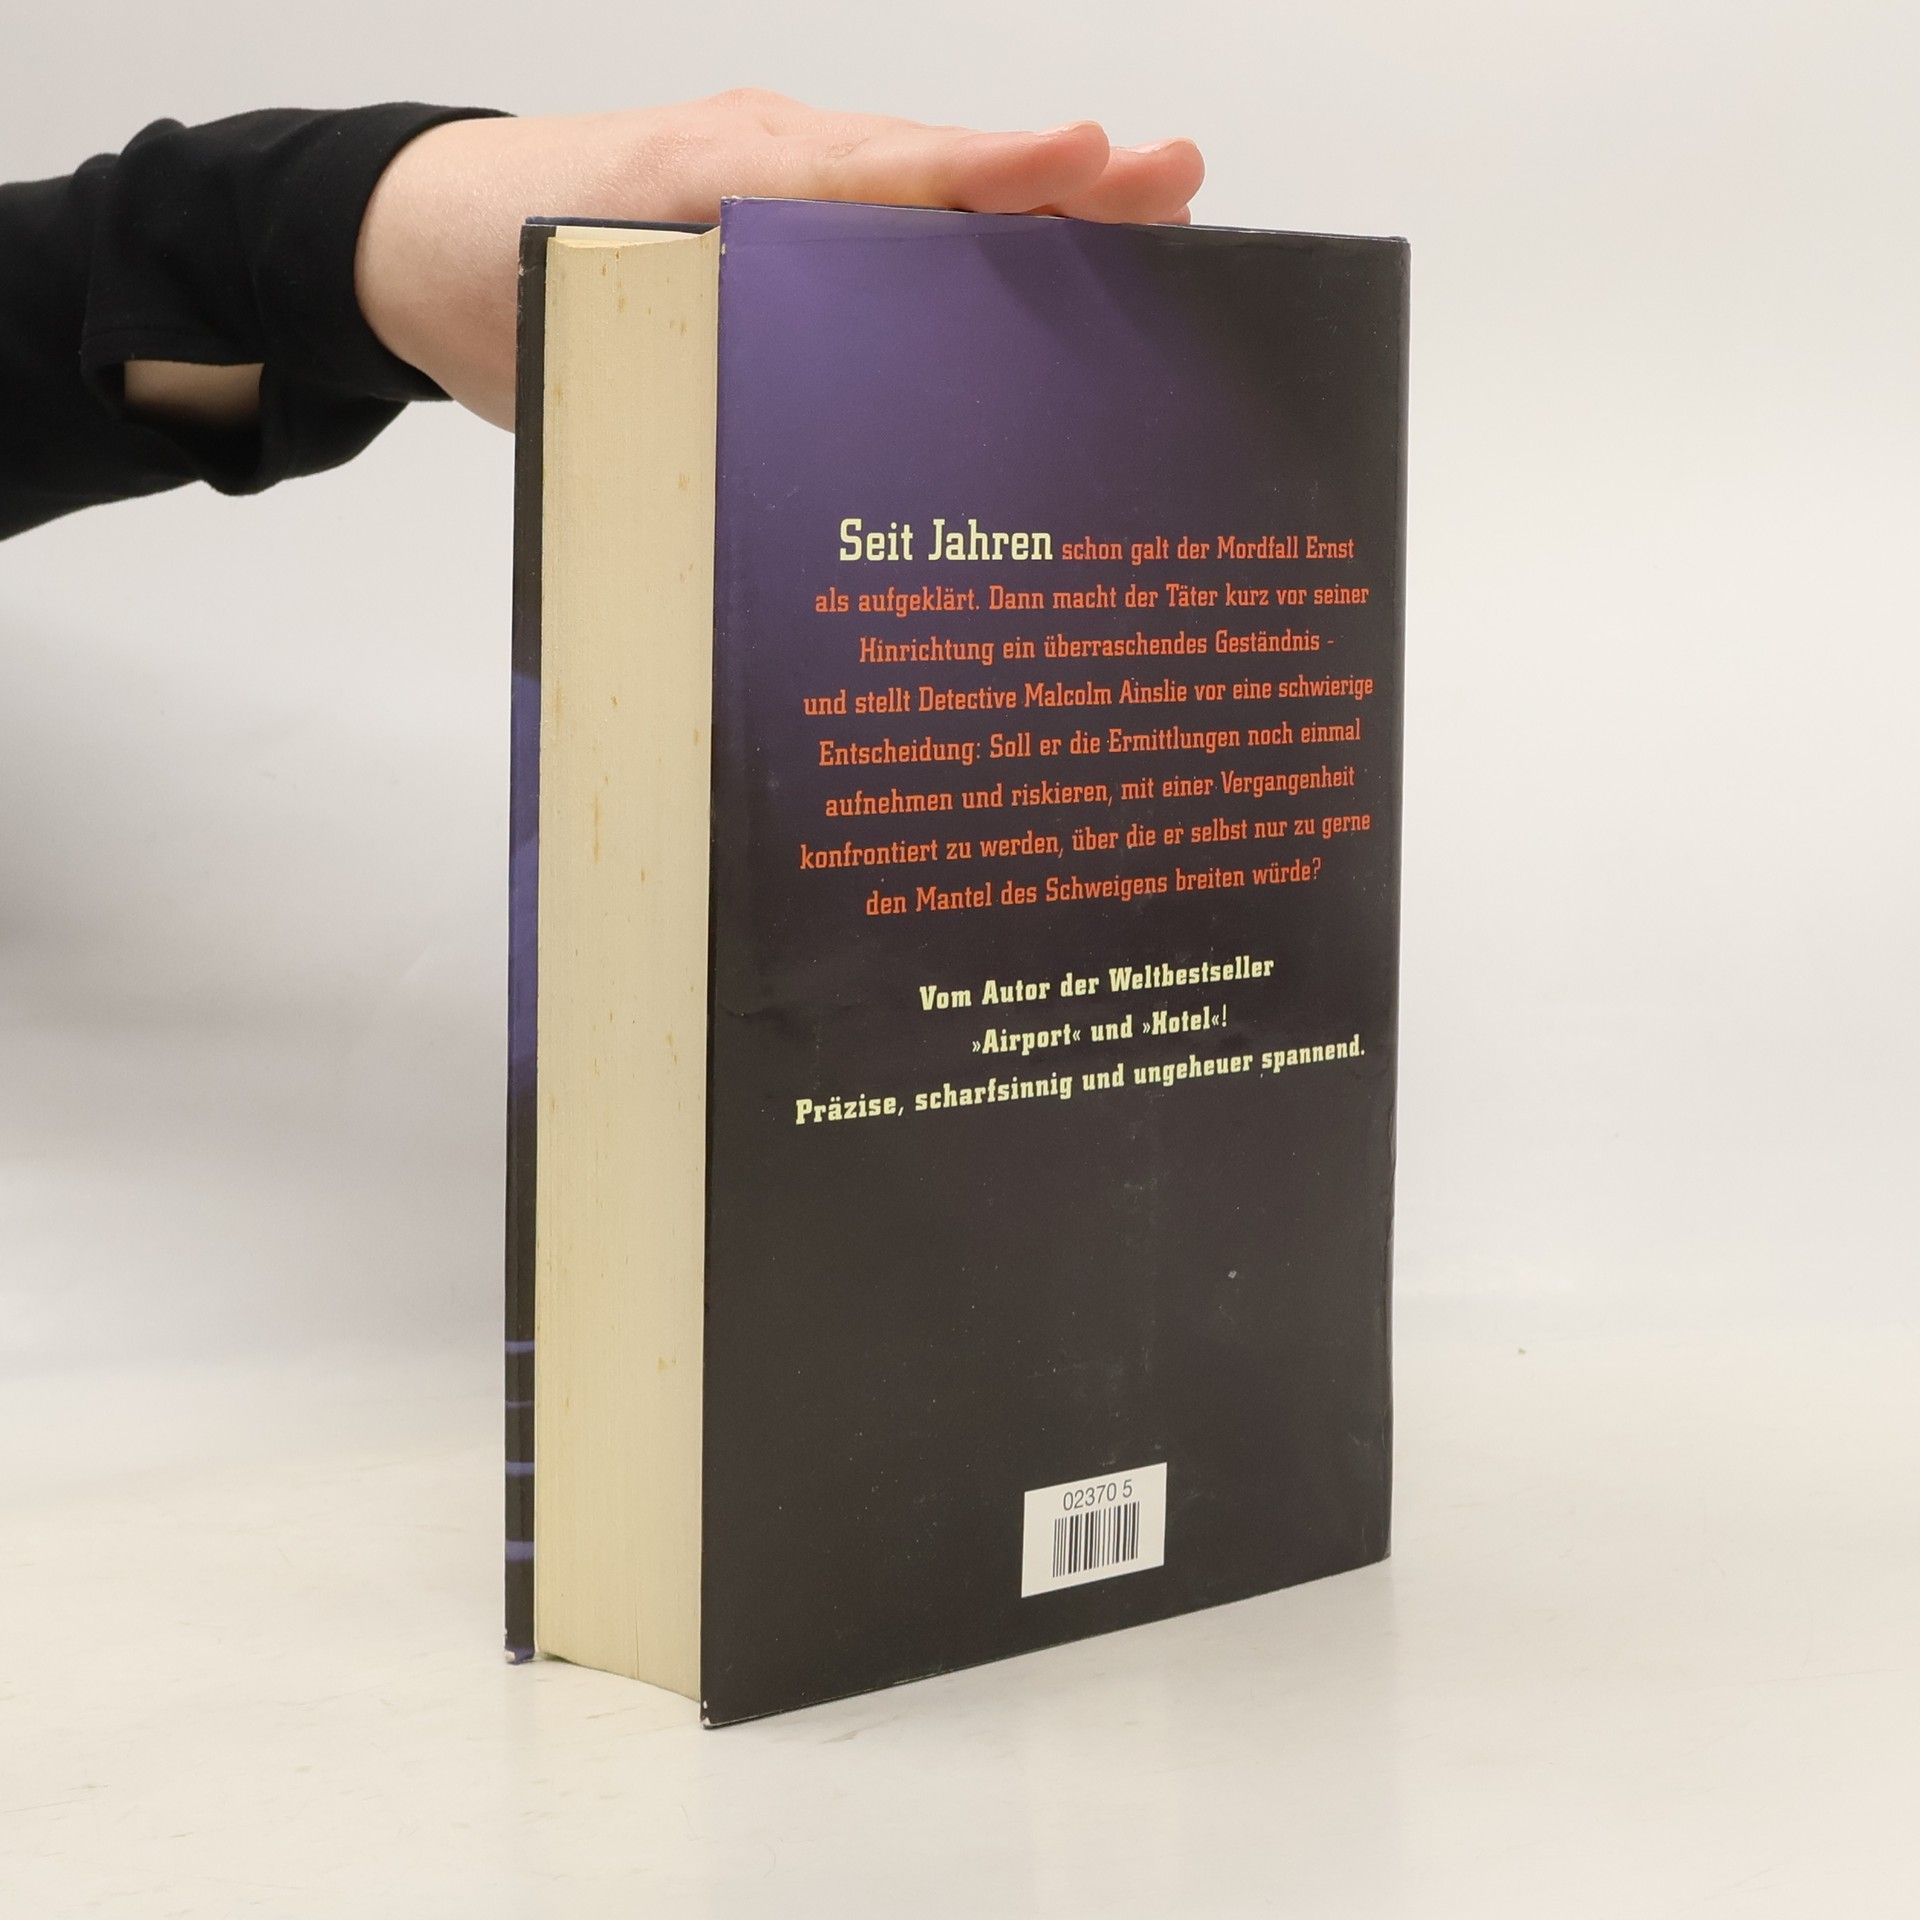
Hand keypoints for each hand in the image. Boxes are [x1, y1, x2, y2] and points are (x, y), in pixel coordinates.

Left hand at [354, 92, 1205, 428]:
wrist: (424, 244)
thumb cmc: (498, 269)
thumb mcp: (583, 315)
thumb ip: (689, 339)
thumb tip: (809, 420)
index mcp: (734, 175)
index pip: (882, 173)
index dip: (987, 177)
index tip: (1087, 161)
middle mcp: (778, 169)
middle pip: (937, 176)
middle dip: (1059, 183)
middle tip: (1175, 183)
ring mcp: (785, 193)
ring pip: (924, 205)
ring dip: (1032, 220)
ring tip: (1147, 228)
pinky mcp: (779, 234)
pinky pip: (884, 243)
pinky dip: (962, 258)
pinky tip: (1031, 301)